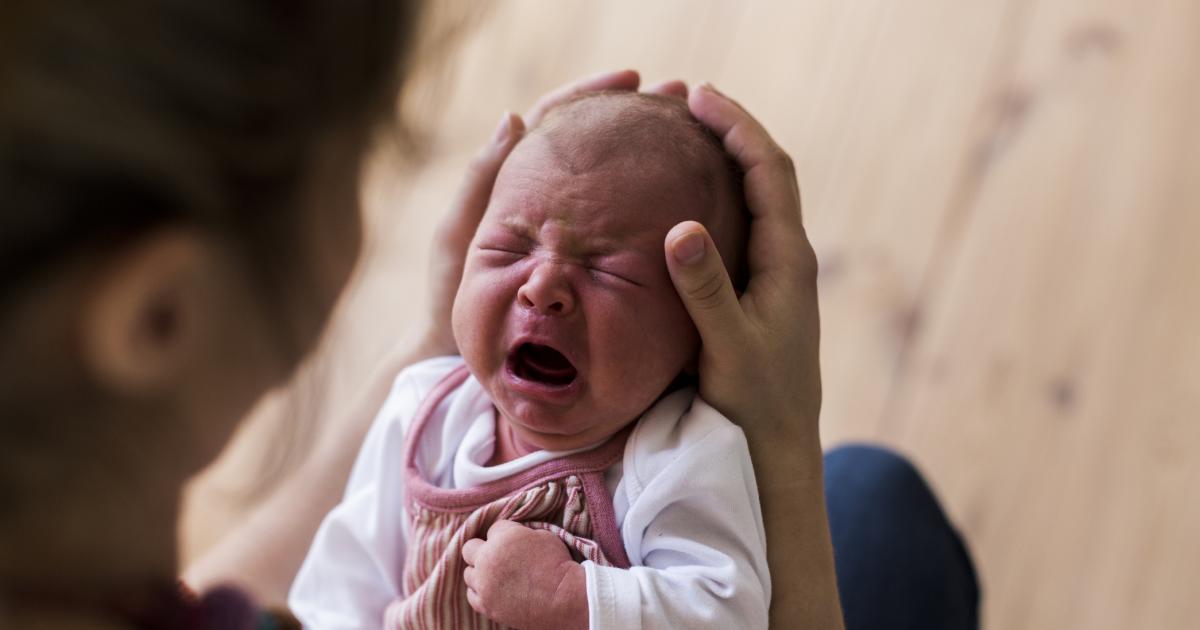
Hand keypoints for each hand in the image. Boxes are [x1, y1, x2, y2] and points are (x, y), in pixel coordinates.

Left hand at [413, 70, 689, 358]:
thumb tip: (515, 117)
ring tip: (694, 136)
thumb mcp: (460, 235)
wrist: (461, 353)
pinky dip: (651, 206)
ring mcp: (573, 230)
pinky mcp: (590, 261)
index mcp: (516, 180)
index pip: (558, 119)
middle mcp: (550, 198)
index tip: (632, 79)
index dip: (593, 94)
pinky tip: (685, 199)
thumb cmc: (452, 296)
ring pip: (615, 182)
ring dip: (652, 154)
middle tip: (680, 97)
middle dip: (638, 116)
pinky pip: (624, 226)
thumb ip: (481, 181)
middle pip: (596, 142)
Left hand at [461, 520, 587, 629]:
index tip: (516, 542)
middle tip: (498, 556)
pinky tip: (493, 590)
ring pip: (469, 573)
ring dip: (480, 571)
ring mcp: (484, 585)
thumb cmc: (558, 565)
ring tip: (496, 575)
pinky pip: (472, 595)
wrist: (564, 599)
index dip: (506, 534)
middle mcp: (487, 560)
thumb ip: (521, 533)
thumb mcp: (544, 536)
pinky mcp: (486, 605)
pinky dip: (480, 591)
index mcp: (503, 538)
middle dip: (482, 549)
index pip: (493, 528)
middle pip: (470, 548)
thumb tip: (513, 535)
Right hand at [664, 84, 822, 470]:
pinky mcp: (759, 292)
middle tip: (686, 99)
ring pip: (756, 197)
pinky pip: (742, 225)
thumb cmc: (755, 402)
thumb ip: (706, 289)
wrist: (778, 447)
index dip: (737, 127)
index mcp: (788, 259)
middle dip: (731, 130)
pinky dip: (718, 195)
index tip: (698, 96)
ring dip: (726, 158)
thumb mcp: (727, 347)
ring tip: (685, 133)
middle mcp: (788, 258)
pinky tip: (686, 198)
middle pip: (766, 173)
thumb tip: (681, 227)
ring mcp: (776, 274)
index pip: (769, 171)